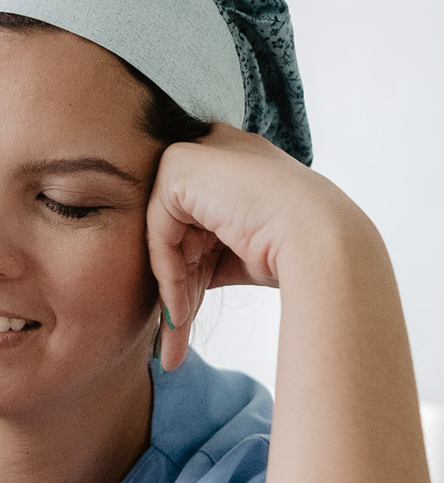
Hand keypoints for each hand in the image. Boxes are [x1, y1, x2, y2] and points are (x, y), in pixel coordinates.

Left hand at [146, 124, 356, 370]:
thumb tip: (173, 291)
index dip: (192, 270)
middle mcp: (217, 147)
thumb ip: (209, 252)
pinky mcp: (179, 165)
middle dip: (175, 286)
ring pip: (164, 234)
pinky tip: (180, 310)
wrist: (323, 242)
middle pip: (178, 229)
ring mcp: (198, 151)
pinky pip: (159, 231)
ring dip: (171, 289)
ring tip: (176, 335)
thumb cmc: (297, 253)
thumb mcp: (243, 250)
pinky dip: (167, 274)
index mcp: (238, 160)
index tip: (187, 316)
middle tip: (174, 335)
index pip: (198, 219)